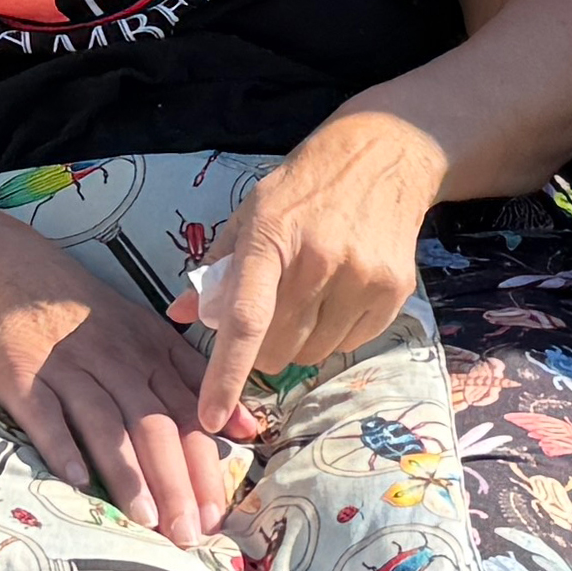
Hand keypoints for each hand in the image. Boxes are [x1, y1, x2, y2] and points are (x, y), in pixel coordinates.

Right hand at [0, 226, 248, 547]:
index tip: (220, 515)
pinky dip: (60, 445)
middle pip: (154, 426)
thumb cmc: (88, 313)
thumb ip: (195, 380)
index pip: (188, 415)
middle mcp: (117, 361)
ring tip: (147, 521)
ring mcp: (69, 368)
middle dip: (176, 482)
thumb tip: (246, 429)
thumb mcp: (149, 332)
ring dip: (128, 474)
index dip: (206, 466)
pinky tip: (76, 479)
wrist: (12, 272)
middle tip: (190, 534)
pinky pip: (45, 413)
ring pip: (106, 425)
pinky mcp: (23, 375)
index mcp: (153, 352)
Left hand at [177, 112, 440, 436]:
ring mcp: (361, 277)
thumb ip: (217, 268)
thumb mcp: (252, 212)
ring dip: (301, 342)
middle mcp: (319, 261)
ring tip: (309, 297)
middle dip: (264, 348)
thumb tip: (178, 314)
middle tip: (270, 316)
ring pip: (313, 354)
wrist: (384, 154)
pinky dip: (335, 334)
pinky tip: (338, 294)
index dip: (225, 374)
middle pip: (278, 349)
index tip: (208, 416)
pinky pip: (350, 344)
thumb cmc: (305, 187)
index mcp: (272, 238)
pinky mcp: (393, 291)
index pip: (246, 319)